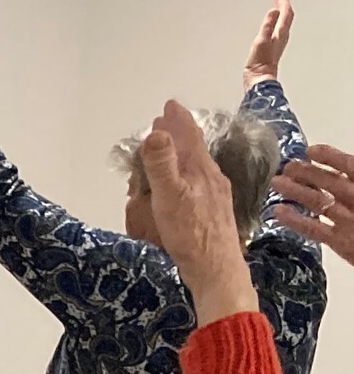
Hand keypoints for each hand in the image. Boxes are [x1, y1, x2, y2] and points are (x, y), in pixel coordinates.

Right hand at [140, 100, 253, 323]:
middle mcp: (212, 178)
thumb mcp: (170, 195)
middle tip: (161, 126)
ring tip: (166, 154)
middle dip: (175, 136)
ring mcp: (215, 195)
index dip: (178, 120)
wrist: (216, 268)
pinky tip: (182, 187)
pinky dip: (184, 176)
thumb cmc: (190, 233)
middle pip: (192, 150)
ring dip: (179, 157)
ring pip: (195, 168)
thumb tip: (156, 131)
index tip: (169, 105)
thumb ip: (161, 163)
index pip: (189, 137)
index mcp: (200, 170)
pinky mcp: (213, 212)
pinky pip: (197, 184)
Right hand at [244, 0, 292, 84]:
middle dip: (283, 2)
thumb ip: (267, 26)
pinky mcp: (273, 46)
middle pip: (287, 15)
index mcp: (280, 33)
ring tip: (277, 3)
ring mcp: (278, 41)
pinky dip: (277, 19)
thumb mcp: (261, 42)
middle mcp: (282, 36)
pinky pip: (278, 27)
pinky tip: (272, 21)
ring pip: (284, 20)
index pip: (285, 12)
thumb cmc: (260, 63)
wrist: (259, 79)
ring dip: (281, 10)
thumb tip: (273, 11)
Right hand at [276, 143, 353, 261]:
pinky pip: (317, 230)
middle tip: (286, 168)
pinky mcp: (342, 244)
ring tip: (276, 186)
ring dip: (297, 194)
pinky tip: (279, 214)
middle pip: (331, 184)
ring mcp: (351, 223)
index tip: (311, 150)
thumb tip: (350, 169)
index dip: (332, 158)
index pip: (351, 168)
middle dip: (308, 174)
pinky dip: (297, 222)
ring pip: (320, 204)